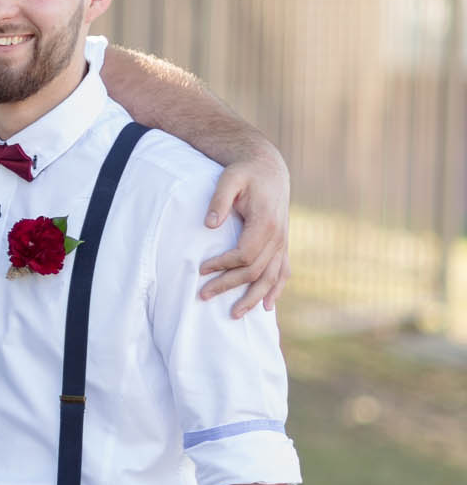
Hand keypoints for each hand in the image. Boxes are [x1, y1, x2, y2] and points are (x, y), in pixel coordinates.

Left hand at [199, 148, 290, 315]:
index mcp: (266, 222)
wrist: (268, 169)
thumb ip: (219, 199)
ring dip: (253, 298)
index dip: (223, 265)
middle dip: (229, 285)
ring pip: (271, 278)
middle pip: (255, 271)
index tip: (201, 269)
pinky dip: (275, 290)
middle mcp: (279, 236)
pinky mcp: (282, 245)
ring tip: (234, 315)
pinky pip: (283, 272)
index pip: (244, 254)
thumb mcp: (229, 178)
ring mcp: (283, 242)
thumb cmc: (244, 173)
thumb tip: (209, 225)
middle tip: (202, 296)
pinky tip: (266, 307)